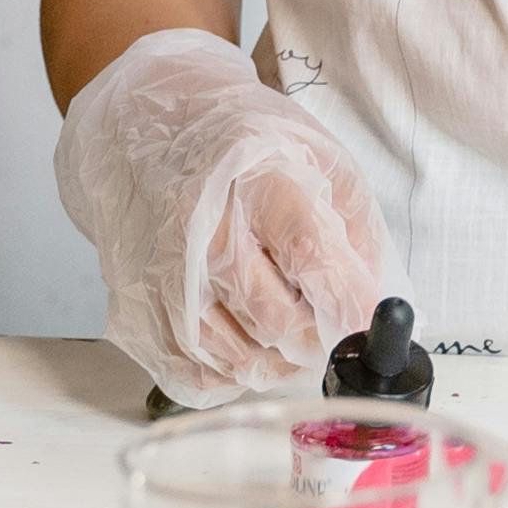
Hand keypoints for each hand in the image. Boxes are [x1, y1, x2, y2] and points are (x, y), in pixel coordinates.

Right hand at [54, 27, 394, 399]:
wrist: (147, 130)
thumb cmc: (243, 144)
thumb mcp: (318, 154)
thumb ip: (354, 224)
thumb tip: (371, 296)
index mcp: (255, 180)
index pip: (309, 254)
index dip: (346, 300)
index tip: (366, 322)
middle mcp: (203, 231)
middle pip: (275, 319)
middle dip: (316, 338)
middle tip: (328, 330)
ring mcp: (163, 275)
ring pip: (235, 358)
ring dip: (277, 364)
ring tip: (292, 340)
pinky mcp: (136, 308)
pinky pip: (191, 374)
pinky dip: (230, 376)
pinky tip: (245, 348)